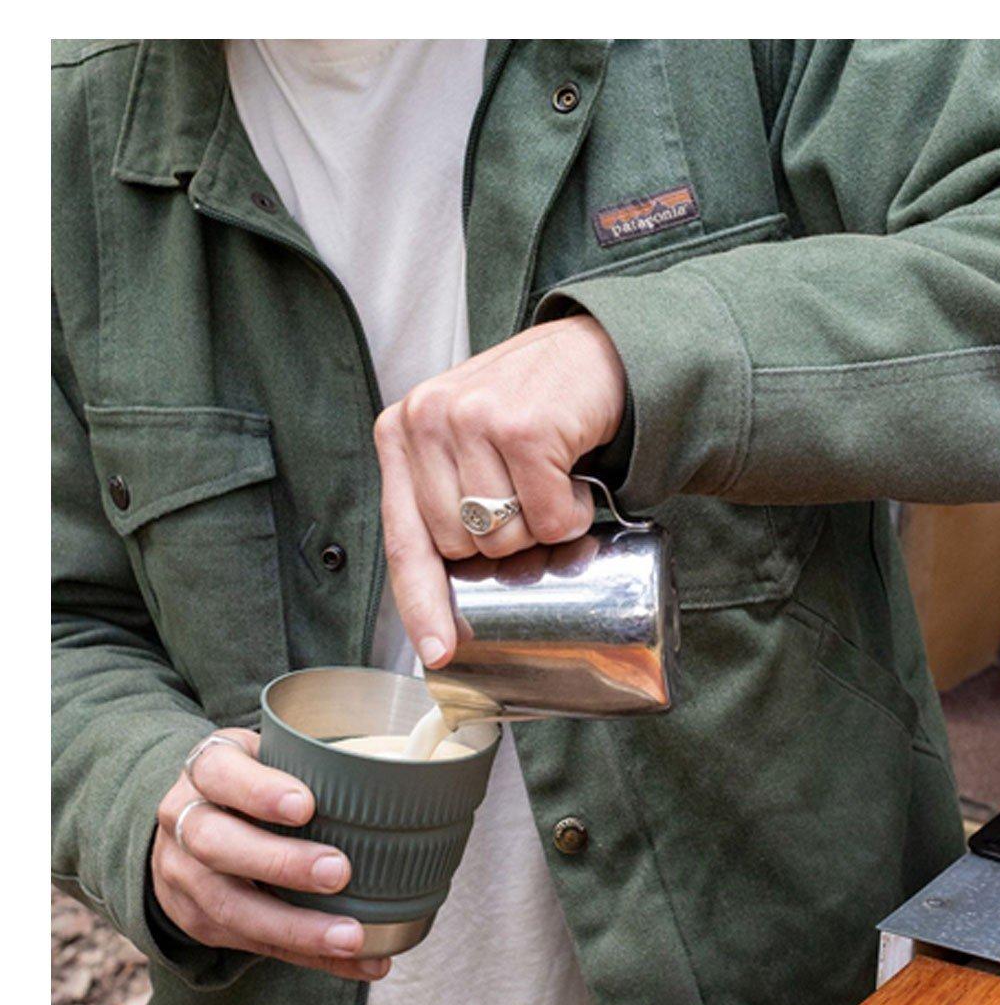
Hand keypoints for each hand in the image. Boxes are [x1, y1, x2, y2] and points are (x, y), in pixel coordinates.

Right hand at [151, 729, 389, 981]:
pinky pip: (255, 945)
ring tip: (351, 936)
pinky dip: (311, 957)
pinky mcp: (200, 922)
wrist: (191, 820)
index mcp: (205, 770)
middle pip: (217, 845)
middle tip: (338, 871)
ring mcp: (184, 877)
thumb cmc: (252, 781)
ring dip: (296, 927)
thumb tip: (394, 779)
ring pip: (231, 907)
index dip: (259, 791)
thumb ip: (309, 763)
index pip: (220, 773)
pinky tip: (358, 961)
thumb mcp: (267, 754)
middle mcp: (184, 822)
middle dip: (280, 863)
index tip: (305, 805)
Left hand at [373, 315, 626, 667]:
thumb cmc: (530, 408)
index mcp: (400, 432)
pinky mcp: (522, 428)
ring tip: (545, 480)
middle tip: (523, 497)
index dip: (421, 604)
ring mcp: (472, 420)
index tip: (438, 651)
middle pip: (461, 547)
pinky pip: (550, 520)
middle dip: (503, 541)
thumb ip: (441, 494)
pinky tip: (569, 473)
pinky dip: (572, 513)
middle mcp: (426, 421)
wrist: (593, 353)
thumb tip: (445, 595)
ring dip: (541, 526)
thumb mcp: (466, 443)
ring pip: (505, 539)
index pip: (403, 539)